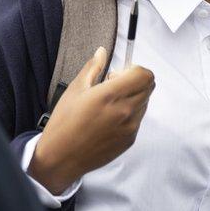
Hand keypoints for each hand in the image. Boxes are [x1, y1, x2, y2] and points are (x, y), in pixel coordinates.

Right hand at [28, 47, 154, 193]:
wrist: (61, 158)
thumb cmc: (64, 123)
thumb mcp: (75, 90)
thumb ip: (93, 67)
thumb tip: (102, 52)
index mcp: (110, 95)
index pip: (144, 75)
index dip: (135, 69)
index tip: (119, 74)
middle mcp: (124, 111)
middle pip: (149, 86)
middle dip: (135, 81)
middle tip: (114, 86)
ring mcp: (130, 127)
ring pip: (145, 102)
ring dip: (134, 97)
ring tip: (109, 104)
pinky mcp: (130, 140)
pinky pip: (139, 119)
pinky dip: (130, 113)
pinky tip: (109, 119)